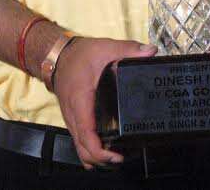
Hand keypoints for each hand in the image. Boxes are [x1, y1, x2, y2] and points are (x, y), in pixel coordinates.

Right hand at [53, 36, 156, 168]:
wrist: (58, 56)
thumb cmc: (79, 55)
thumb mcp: (105, 47)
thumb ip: (128, 49)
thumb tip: (151, 51)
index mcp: (80, 101)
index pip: (86, 135)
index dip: (101, 152)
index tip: (117, 156)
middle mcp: (73, 116)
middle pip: (84, 150)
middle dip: (103, 161)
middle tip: (125, 157)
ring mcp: (72, 120)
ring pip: (81, 150)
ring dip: (97, 159)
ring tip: (118, 157)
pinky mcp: (74, 121)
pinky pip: (80, 143)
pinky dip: (91, 152)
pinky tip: (106, 150)